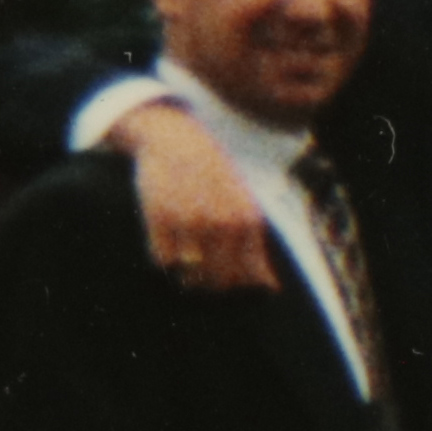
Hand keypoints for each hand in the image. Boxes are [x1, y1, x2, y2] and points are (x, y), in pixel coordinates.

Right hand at [113, 98, 269, 288]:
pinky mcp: (160, 216)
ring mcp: (191, 219)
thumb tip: (271, 289)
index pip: (248, 276)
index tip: (227, 285)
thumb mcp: (244, 205)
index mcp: (249, 220)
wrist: (177, 140)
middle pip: (219, 279)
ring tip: (184, 266)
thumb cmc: (214, 178)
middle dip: (210, 286)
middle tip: (201, 279)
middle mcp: (222, 221)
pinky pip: (162, 259)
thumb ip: (255, 245)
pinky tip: (167, 247)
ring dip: (186, 277)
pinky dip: (164, 260)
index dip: (238, 288)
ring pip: (190, 273)